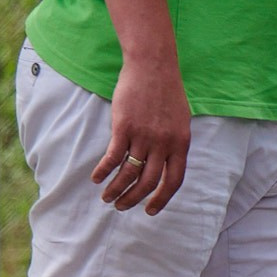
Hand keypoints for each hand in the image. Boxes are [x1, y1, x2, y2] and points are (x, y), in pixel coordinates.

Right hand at [94, 57, 190, 213]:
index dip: (162, 199)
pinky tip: (96, 178)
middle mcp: (164, 144)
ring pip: (128, 174)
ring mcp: (144, 136)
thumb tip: (166, 162)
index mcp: (181, 143)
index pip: (174, 180)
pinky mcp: (124, 128)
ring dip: (116, 189)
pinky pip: (112, 157)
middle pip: (148, 182)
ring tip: (107, 197)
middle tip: (121, 206)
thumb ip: (175, 142)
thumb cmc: (166, 92)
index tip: (150, 210)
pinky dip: (103, 171)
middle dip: (133, 199)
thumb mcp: (181, 120)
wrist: (153, 66)